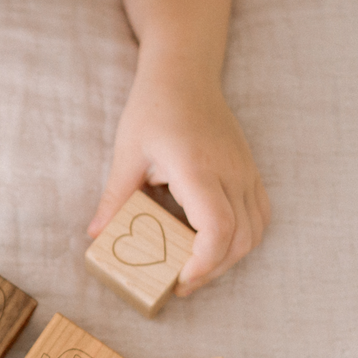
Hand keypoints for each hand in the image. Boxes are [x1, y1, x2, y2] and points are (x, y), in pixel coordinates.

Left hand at [87, 66, 268, 296]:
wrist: (184, 75)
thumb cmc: (154, 109)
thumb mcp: (127, 153)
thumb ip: (115, 198)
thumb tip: (96, 236)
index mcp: (198, 168)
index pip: (218, 228)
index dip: (204, 264)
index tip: (180, 280)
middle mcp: (230, 172)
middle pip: (240, 239)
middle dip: (213, 270)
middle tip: (180, 283)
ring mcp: (245, 172)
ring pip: (256, 231)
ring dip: (230, 257)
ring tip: (197, 267)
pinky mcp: (250, 171)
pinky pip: (260, 214)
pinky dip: (244, 238)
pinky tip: (215, 244)